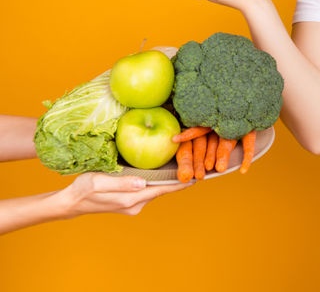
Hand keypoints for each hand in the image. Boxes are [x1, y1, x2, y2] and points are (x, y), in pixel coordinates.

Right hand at [58, 173, 190, 217]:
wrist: (72, 202)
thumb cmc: (83, 189)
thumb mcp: (99, 182)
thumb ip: (121, 183)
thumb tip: (142, 183)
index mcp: (131, 199)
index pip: (161, 190)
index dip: (179, 183)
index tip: (195, 177)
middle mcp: (135, 204)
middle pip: (161, 190)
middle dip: (177, 180)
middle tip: (193, 166)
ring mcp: (133, 204)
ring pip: (155, 190)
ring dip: (167, 181)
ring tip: (182, 167)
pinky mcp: (129, 201)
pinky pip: (148, 190)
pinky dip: (156, 182)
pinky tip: (162, 173)